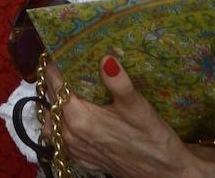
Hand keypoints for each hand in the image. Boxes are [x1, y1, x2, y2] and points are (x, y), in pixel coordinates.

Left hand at [43, 57, 212, 177]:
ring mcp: (74, 148)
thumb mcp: (138, 108)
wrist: (165, 174)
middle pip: (49, 99)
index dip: (53, 64)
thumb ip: (119, 83)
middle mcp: (70, 134)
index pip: (54, 83)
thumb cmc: (152, 141)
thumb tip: (106, 59)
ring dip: (53, 102)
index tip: (58, 49)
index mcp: (79, 118)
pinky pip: (58, 136)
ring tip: (65, 87)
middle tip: (63, 62)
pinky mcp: (81, 157)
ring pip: (50, 119)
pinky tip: (72, 114)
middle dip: (53, 80)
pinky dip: (58, 122)